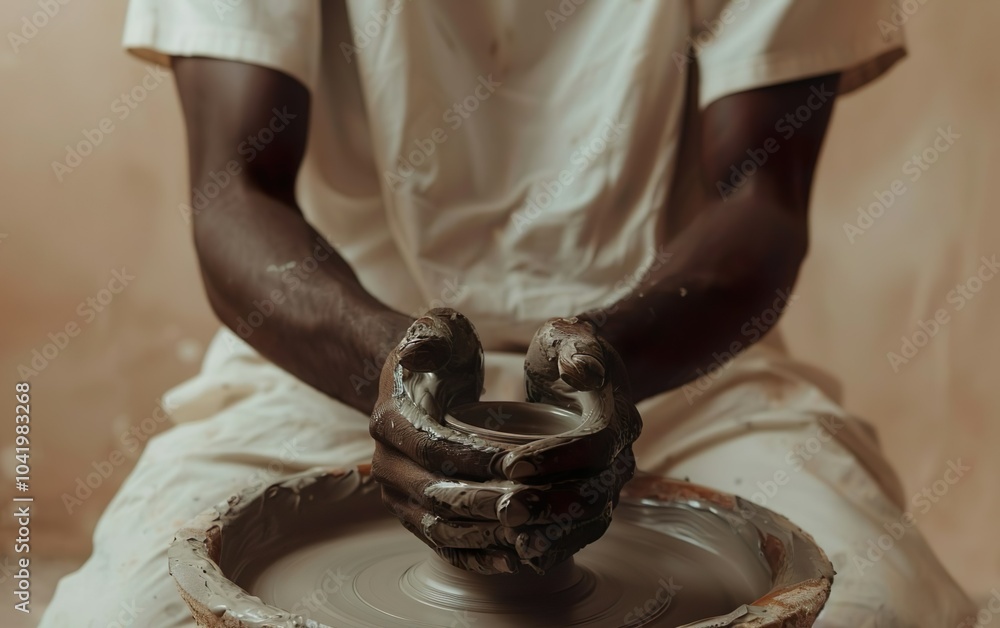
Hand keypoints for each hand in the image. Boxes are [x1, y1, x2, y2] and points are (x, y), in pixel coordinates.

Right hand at [370, 311, 641, 573]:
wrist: (419, 384)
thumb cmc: (440, 354)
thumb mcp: (439, 330)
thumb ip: (431, 333)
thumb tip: (418, 352)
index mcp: (390, 421)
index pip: (437, 449)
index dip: (478, 459)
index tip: (520, 465)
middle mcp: (386, 465)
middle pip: (438, 495)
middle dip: (488, 504)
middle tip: (534, 506)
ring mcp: (397, 496)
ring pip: (440, 528)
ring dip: (485, 536)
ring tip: (530, 535)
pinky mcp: (414, 516)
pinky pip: (443, 545)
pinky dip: (476, 557)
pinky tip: (514, 559)